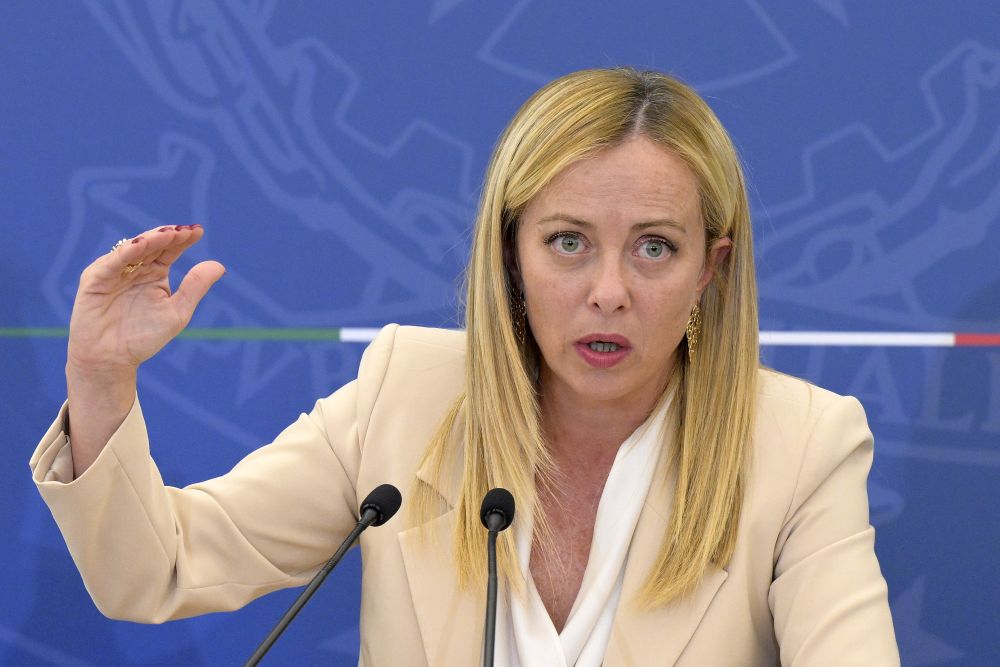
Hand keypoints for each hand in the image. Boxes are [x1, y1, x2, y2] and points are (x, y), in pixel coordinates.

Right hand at [67, 224, 224, 377]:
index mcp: (154, 273)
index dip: (183, 240)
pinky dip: (126, 252)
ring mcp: (114, 271)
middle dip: (169, 236)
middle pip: (153, 245)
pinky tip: (142, 244)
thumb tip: (220, 265)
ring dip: (151, 239)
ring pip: (133, 249)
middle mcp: (134, 268)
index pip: (170, 250)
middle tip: (185, 230)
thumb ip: (195, 287)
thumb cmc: (143, 337)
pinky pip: (112, 262)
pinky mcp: (95, 279)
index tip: (198, 231)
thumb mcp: (177, 311)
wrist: (112, 359)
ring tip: (168, 234)